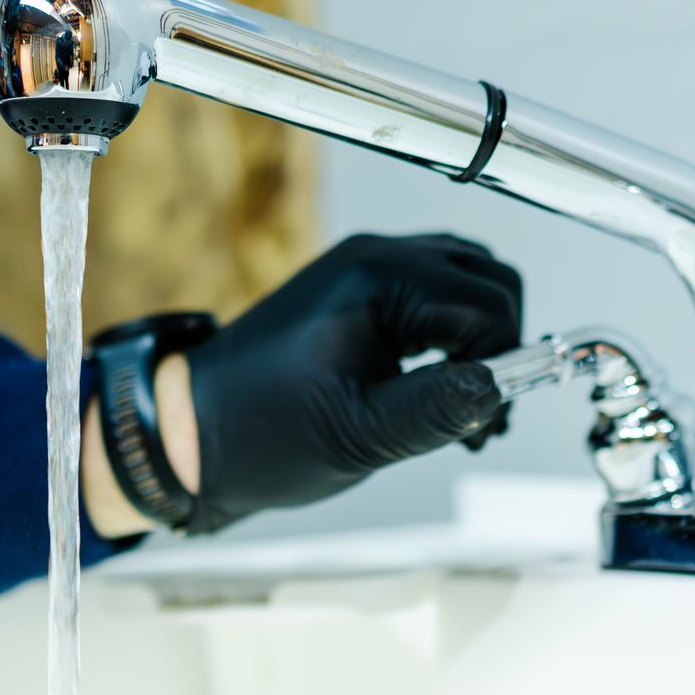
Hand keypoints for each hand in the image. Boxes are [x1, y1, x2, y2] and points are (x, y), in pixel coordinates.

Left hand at [179, 232, 521, 533]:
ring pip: (468, 285)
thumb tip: (501, 387)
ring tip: (461, 412)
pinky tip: (438, 390)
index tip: (484, 422)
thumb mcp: (359, 435)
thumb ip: (436, 409)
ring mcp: (366, 269)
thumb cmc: (261, 433)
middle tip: (481, 420)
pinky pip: (435, 296)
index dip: (502, 364)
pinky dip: (454, 338)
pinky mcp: (360, 290)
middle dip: (500, 348)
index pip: (486, 305)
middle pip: (488, 281)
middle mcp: (375, 258)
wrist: (193, 428)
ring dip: (481, 343)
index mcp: (375, 281)